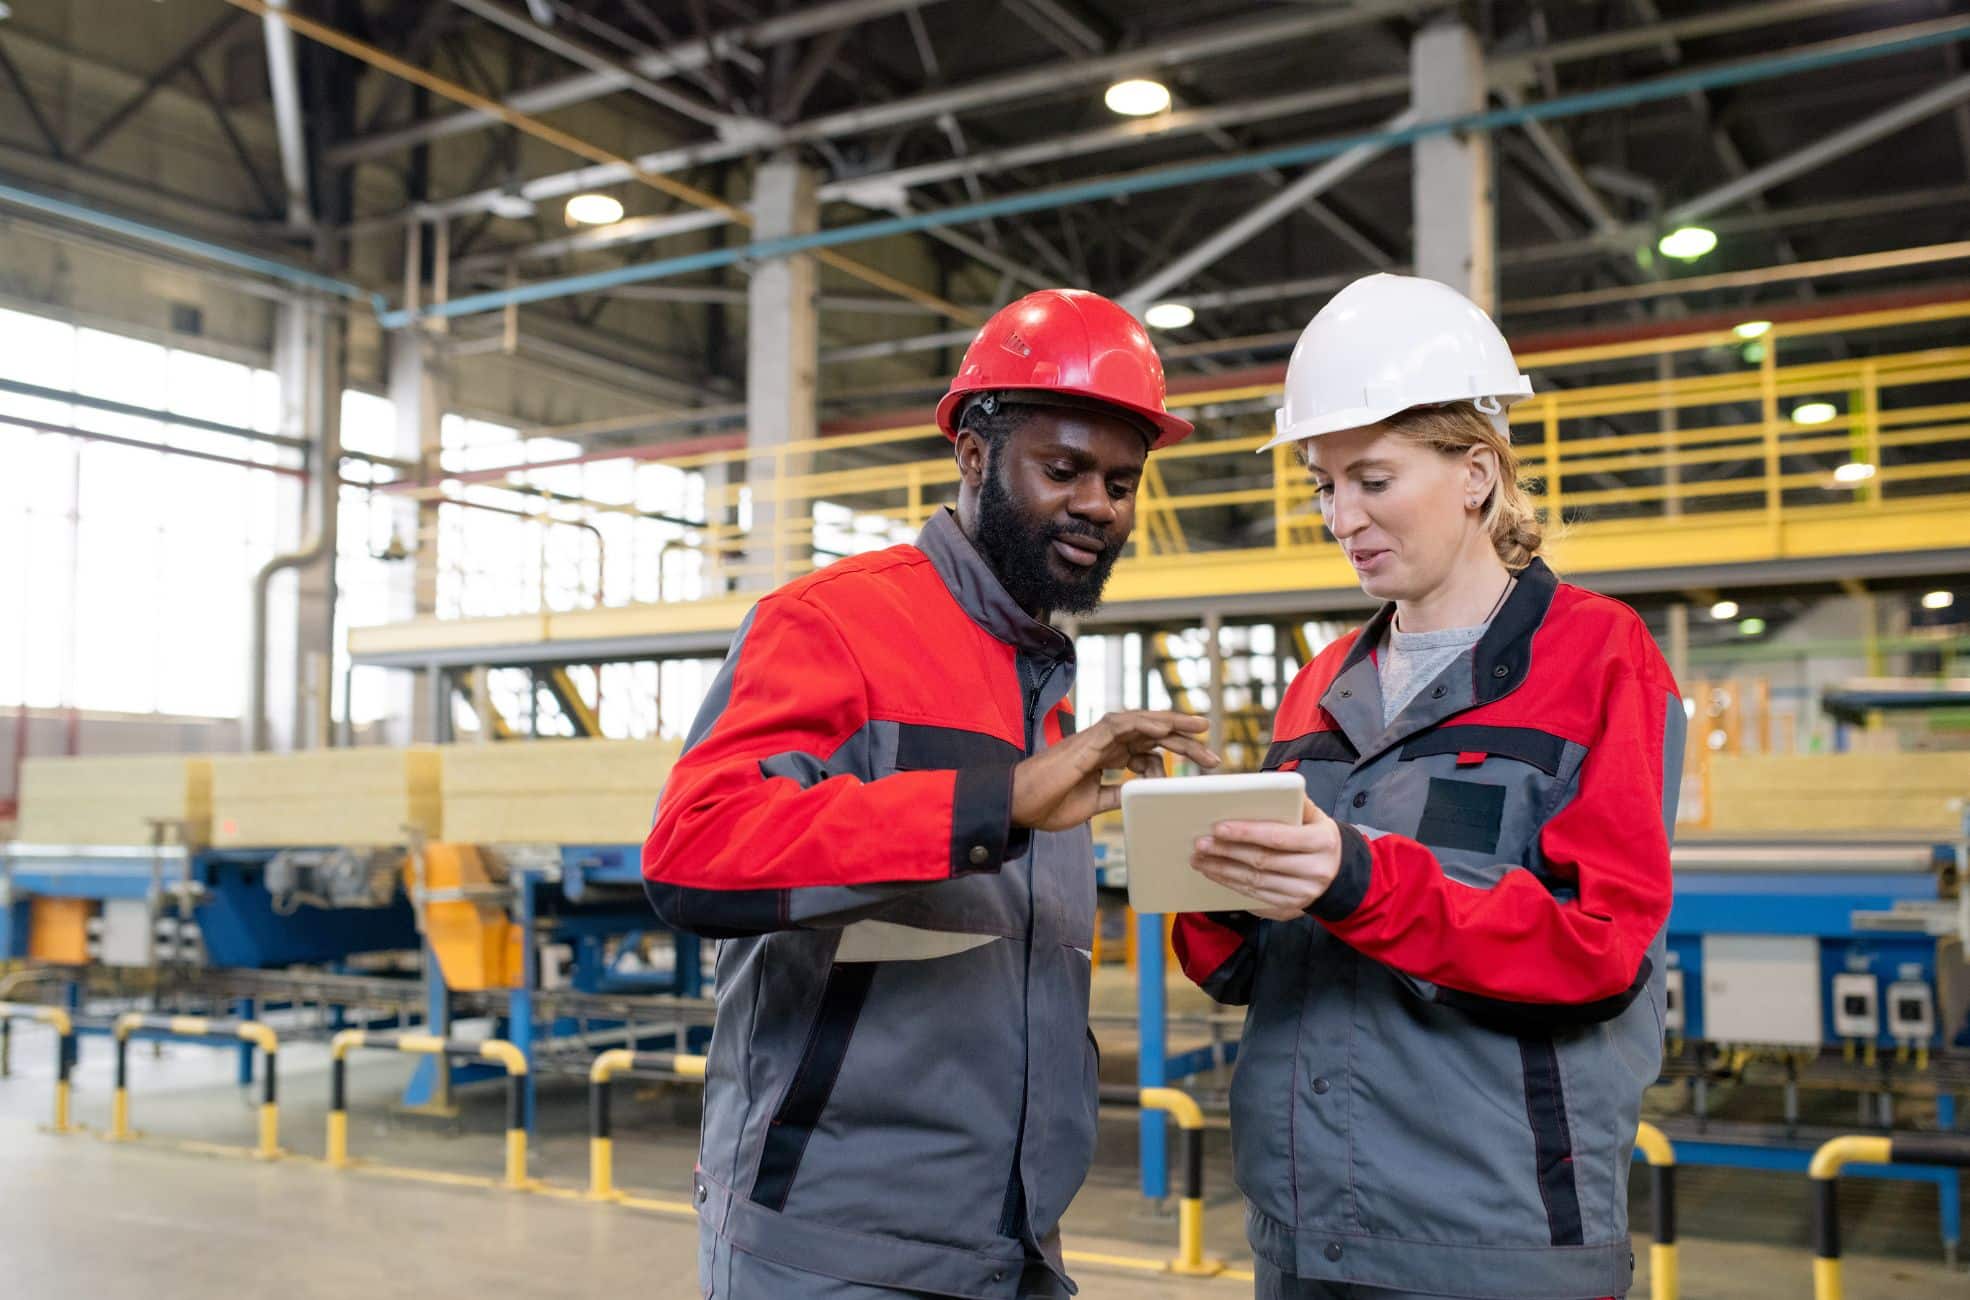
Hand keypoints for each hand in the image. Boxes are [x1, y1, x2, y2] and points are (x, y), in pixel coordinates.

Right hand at [1011, 710, 1219, 831]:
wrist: (1020, 805)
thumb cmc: (1049, 803)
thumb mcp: (1094, 804)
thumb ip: (1116, 796)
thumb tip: (1139, 796)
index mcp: (1108, 757)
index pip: (1150, 751)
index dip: (1176, 757)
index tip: (1201, 770)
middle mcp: (1106, 743)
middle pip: (1153, 734)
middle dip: (1185, 740)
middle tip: (1214, 755)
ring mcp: (1098, 739)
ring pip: (1143, 723)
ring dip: (1173, 723)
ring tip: (1200, 726)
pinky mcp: (1088, 739)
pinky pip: (1121, 725)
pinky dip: (1144, 723)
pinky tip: (1165, 728)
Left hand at [1190, 797, 1340, 918]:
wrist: (1338, 873)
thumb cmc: (1317, 836)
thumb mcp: (1315, 816)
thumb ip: (1294, 802)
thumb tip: (1263, 787)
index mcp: (1322, 842)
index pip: (1278, 837)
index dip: (1247, 833)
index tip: (1218, 827)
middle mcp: (1316, 871)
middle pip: (1262, 861)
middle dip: (1227, 852)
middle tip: (1200, 844)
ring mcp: (1303, 893)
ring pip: (1254, 882)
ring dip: (1222, 870)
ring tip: (1199, 859)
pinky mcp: (1289, 907)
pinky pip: (1254, 896)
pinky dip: (1230, 884)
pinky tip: (1214, 873)